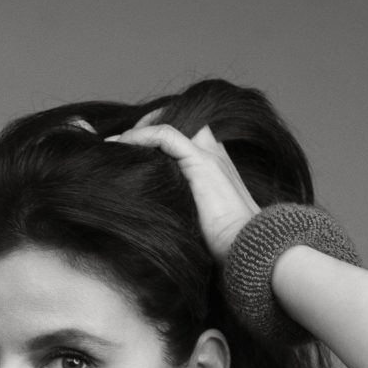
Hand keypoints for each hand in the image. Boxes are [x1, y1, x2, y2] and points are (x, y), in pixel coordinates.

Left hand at [106, 113, 259, 264]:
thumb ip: (183, 208)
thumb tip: (156, 215)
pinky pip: (165, 136)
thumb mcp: (199, 221)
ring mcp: (209, 156)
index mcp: (216, 166)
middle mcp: (214, 155)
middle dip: (149, 125)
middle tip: (123, 141)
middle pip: (180, 121)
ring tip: (118, 141)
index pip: (187, 136)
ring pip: (171, 123)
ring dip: (141, 128)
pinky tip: (123, 144)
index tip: (134, 150)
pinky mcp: (201, 163)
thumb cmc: (227, 244)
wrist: (249, 246)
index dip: (158, 136)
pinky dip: (141, 136)